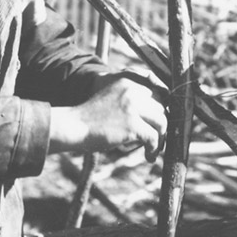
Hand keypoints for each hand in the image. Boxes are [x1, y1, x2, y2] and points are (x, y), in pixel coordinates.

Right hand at [48, 73, 167, 160]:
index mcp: (129, 81)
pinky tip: (148, 156)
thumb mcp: (114, 97)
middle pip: (162, 107)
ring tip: (153, 149)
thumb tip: (161, 114)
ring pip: (162, 122)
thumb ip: (134, 99)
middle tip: (157, 140)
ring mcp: (133, 106)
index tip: (161, 123)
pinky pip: (153, 137)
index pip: (160, 91)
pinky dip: (154, 148)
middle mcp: (133, 90)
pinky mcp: (131, 124)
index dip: (163, 108)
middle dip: (161, 125)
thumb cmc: (92, 117)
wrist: (73, 126)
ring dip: (161, 138)